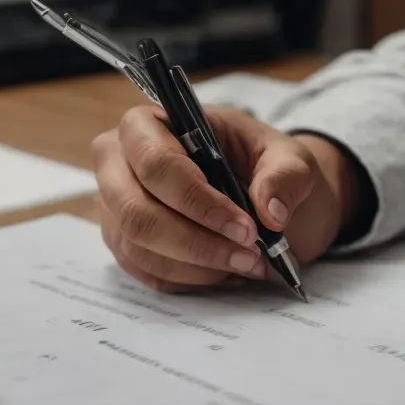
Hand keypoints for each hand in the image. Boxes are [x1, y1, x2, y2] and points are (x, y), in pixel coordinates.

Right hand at [90, 103, 357, 293]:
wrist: (256, 189)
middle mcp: (118, 163)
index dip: (197, 201)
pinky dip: (190, 280)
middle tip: (250, 255)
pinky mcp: (123, 243)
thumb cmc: (260, 162)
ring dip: (199, 266)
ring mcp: (115, 207)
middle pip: (138, 213)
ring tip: (248, 264)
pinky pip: (146, 272)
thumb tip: (270, 212)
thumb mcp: (288, 157)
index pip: (156, 164)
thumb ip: (284, 176)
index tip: (246, 228)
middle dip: (197, 242)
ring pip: (140, 249)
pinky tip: (226, 273)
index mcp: (150, 124)